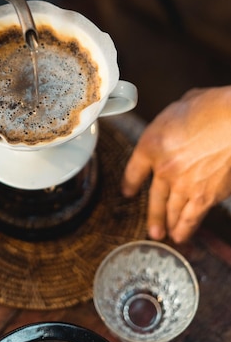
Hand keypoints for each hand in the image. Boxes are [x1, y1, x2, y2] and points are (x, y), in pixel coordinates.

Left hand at [122, 87, 230, 242]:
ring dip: (168, 225)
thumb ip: (174, 121)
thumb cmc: (214, 107)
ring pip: (172, 211)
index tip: (128, 191)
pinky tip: (182, 236)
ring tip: (165, 235)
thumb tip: (179, 123)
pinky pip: (191, 217)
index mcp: (152, 143)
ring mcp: (183, 184)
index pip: (134, 169)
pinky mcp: (205, 196)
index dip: (130, 183)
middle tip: (151, 229)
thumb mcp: (182, 105)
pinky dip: (186, 229)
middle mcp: (163, 168)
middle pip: (153, 198)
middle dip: (152, 215)